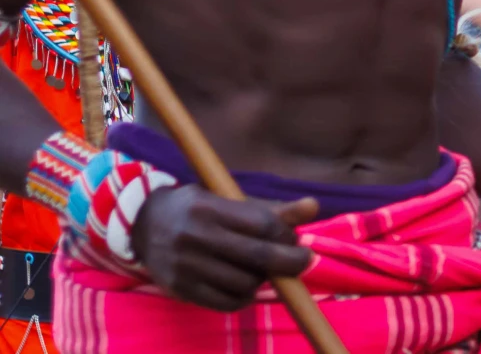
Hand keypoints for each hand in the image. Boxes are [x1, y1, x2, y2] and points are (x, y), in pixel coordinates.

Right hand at [130, 185, 315, 310]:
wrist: (143, 225)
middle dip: (291, 262)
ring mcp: (185, 266)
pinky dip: (244, 297)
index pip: (263, 224)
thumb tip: (314, 207)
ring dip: (264, 280)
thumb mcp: (229, 200)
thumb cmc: (198, 208)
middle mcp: (195, 237)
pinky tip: (246, 285)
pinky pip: (225, 303)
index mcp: (209, 208)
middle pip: (257, 256)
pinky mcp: (180, 289)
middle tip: (304, 261)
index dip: (286, 234)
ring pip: (244, 283)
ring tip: (263, 269)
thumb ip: (272, 208)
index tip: (294, 238)